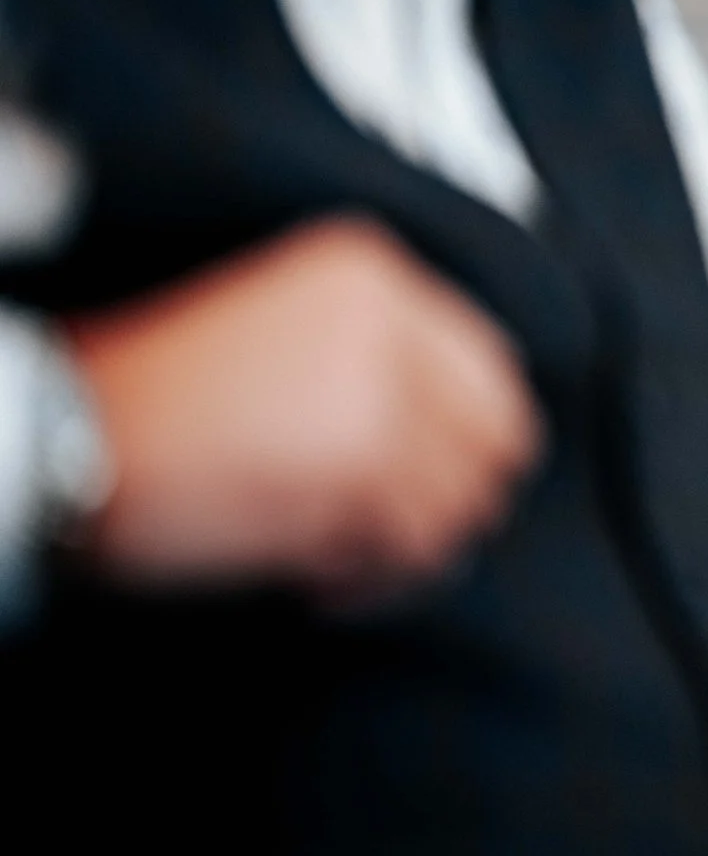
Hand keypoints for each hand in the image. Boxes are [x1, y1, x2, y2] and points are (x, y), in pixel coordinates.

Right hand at [63, 218, 540, 595]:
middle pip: (496, 436)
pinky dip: (375, 580)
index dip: (468, 442)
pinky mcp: (353, 467)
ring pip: (461, 500)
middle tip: (396, 535)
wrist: (63, 428)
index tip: (430, 481)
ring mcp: (377, 391)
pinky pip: (411, 547)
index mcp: (370, 273)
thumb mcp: (284, 339)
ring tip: (346, 561)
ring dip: (410, 549)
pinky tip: (322, 583)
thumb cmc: (158, 398)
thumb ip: (380, 364)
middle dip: (453, 498)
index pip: (488, 368)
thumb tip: (472, 443)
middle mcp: (388, 319)